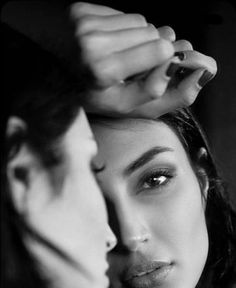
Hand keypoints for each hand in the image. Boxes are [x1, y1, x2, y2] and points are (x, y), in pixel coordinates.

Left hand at [70, 2, 216, 117]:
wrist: (44, 76)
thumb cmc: (82, 94)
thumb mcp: (118, 106)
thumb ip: (152, 92)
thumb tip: (179, 69)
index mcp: (102, 69)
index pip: (159, 49)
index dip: (165, 56)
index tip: (161, 64)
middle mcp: (92, 41)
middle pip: (151, 31)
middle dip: (150, 46)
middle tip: (133, 63)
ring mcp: (84, 22)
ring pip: (137, 20)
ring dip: (136, 35)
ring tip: (118, 54)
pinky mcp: (80, 10)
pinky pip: (119, 13)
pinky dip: (119, 27)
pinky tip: (106, 42)